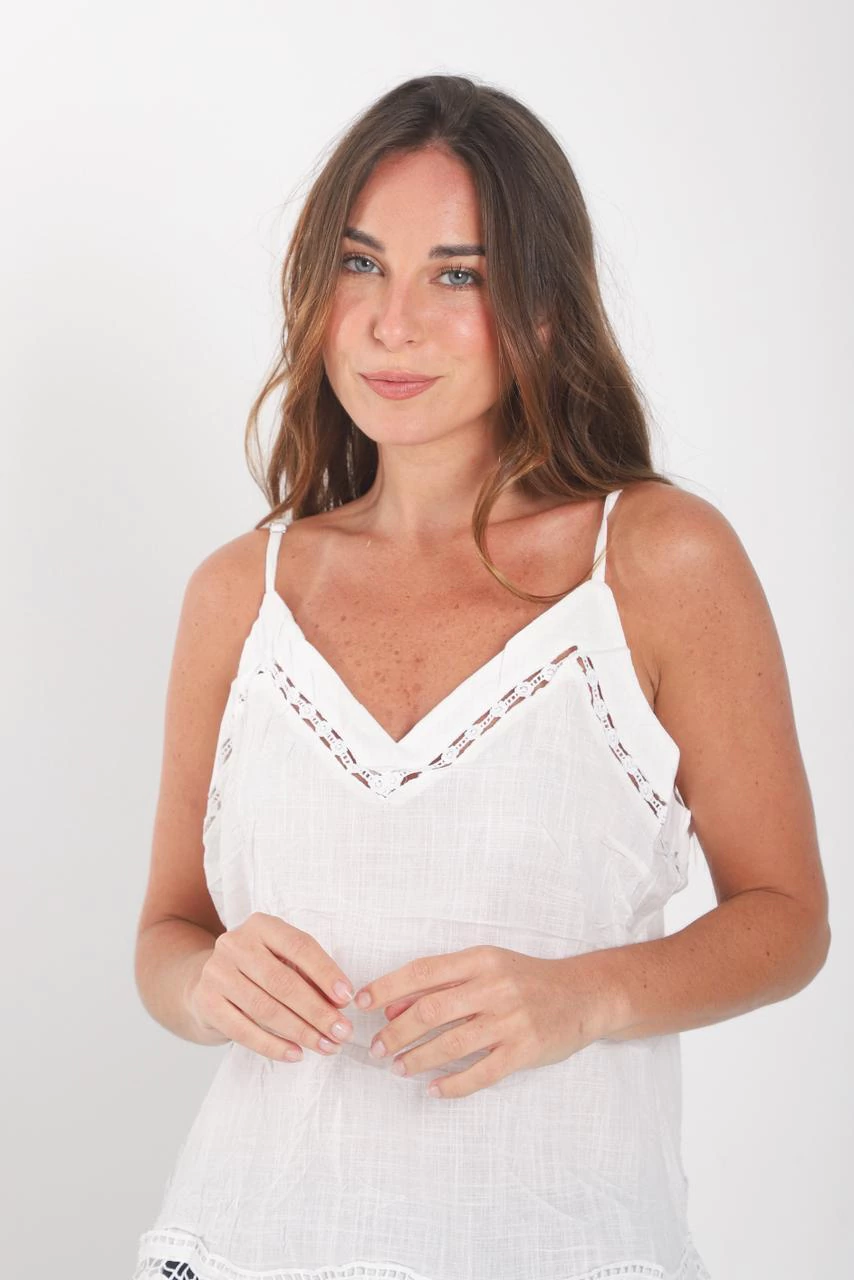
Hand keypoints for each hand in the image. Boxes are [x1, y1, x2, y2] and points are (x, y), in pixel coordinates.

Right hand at [186, 911, 355, 1062]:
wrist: (203, 981)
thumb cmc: (257, 970)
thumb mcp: (281, 959)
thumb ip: (309, 975)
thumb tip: (339, 1002)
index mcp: (261, 925)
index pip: (300, 946)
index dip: (326, 973)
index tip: (348, 998)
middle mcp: (235, 944)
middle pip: (284, 982)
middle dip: (318, 1011)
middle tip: (342, 1032)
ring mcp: (217, 973)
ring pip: (266, 1008)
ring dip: (301, 1032)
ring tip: (326, 1046)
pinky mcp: (206, 1002)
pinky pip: (243, 1030)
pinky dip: (273, 1046)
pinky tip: (296, 1054)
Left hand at [355, 945, 617, 1098]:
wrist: (583, 994)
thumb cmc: (526, 978)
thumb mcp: (487, 967)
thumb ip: (444, 983)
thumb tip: (394, 1005)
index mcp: (480, 960)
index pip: (423, 972)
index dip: (387, 988)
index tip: (361, 1004)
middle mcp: (494, 987)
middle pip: (430, 1012)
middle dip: (395, 1033)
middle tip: (376, 1048)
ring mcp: (510, 1020)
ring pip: (450, 1044)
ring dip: (416, 1059)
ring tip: (396, 1068)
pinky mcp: (524, 1051)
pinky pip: (480, 1074)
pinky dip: (452, 1085)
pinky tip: (433, 1089)